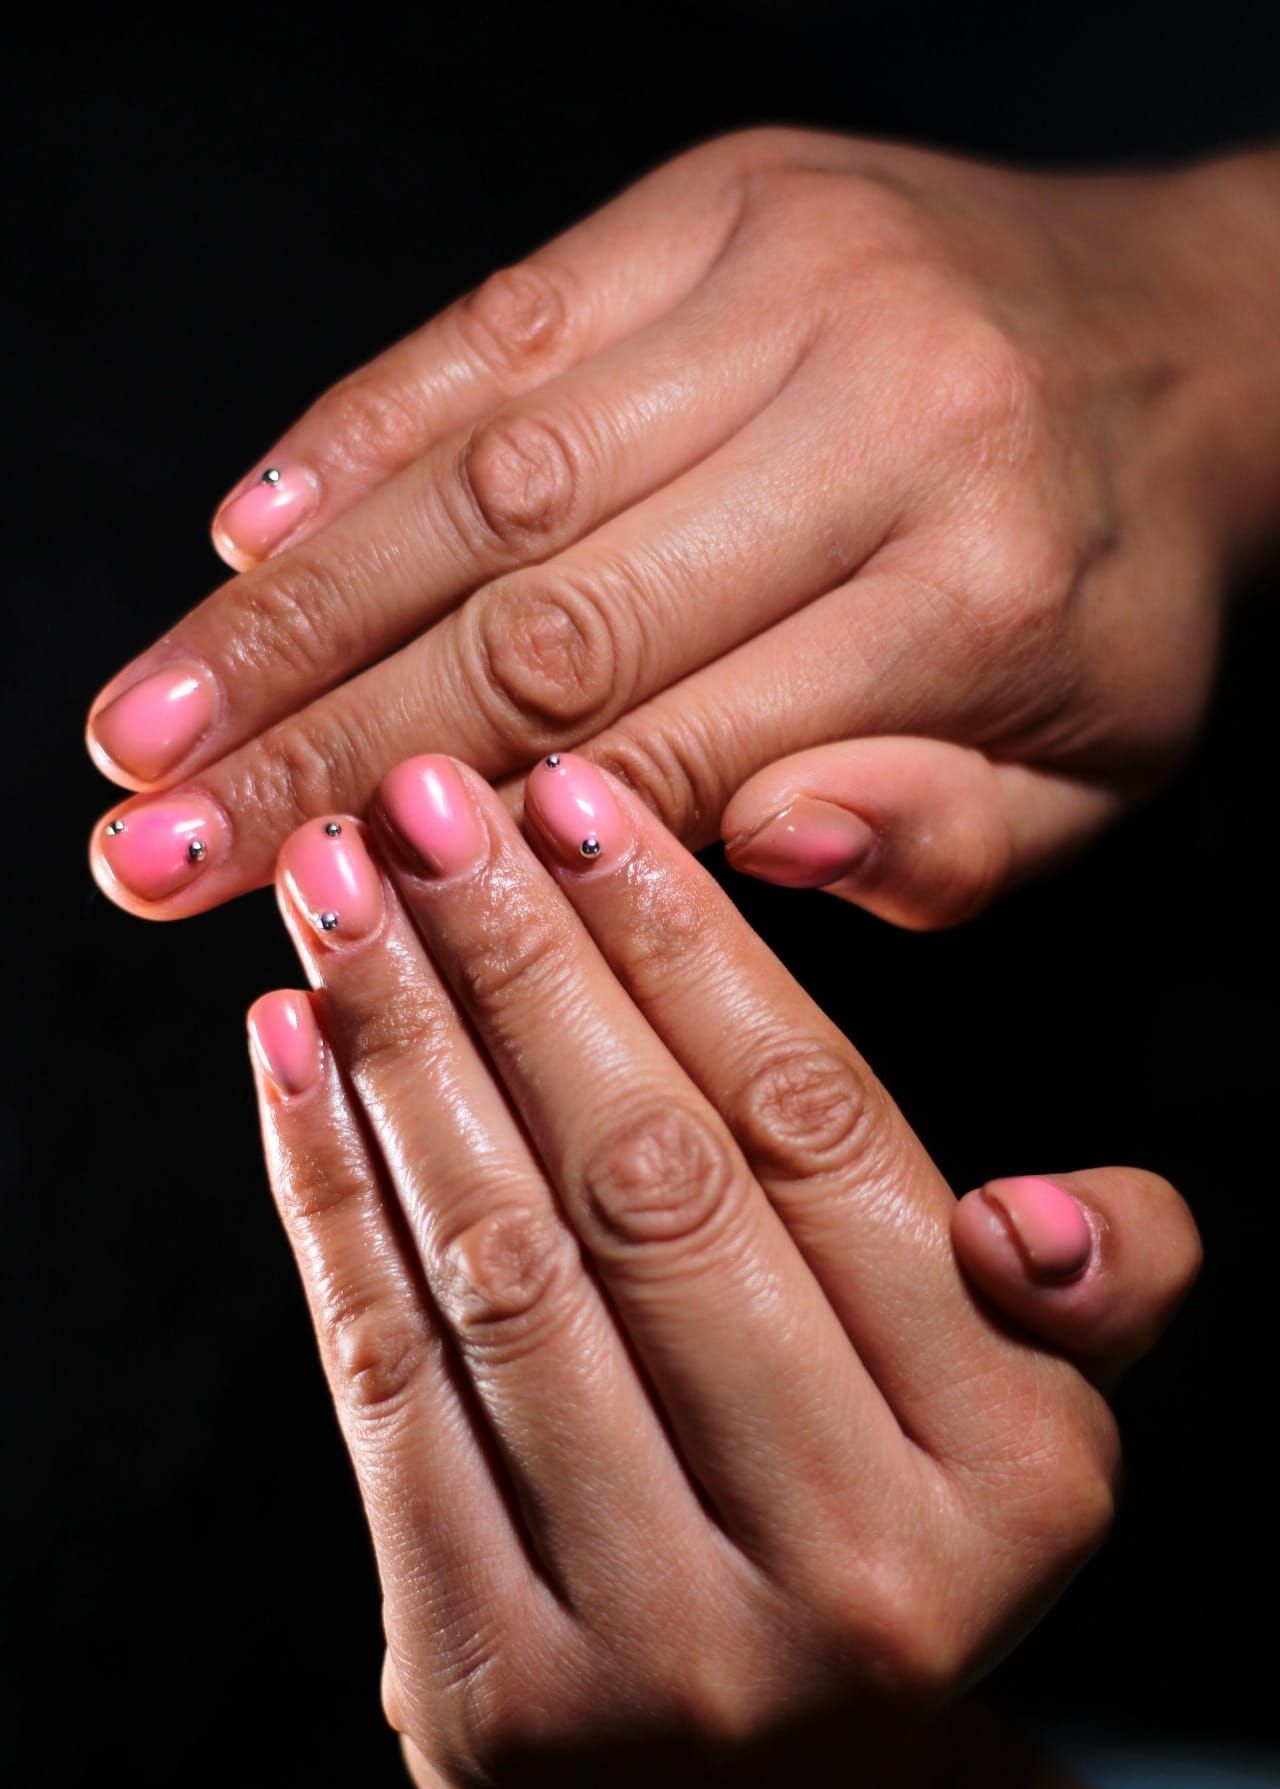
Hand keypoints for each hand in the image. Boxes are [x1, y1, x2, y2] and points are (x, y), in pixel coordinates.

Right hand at [88, 134, 1279, 925]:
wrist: (1196, 332)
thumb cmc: (1117, 596)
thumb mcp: (1090, 778)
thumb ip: (933, 840)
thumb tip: (738, 844)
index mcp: (969, 599)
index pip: (661, 756)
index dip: (455, 848)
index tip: (289, 912)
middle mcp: (871, 421)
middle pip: (532, 621)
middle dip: (313, 749)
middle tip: (140, 849)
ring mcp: (786, 283)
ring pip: (482, 474)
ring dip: (288, 612)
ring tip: (141, 726)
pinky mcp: (717, 198)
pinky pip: (495, 324)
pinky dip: (352, 436)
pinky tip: (236, 538)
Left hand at [248, 750, 1197, 1788]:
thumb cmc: (888, 1559)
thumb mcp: (1042, 1434)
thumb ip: (1097, 1289)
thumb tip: (1029, 1213)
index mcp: (1012, 1468)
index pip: (825, 1140)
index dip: (688, 948)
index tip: (579, 802)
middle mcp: (850, 1566)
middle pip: (653, 1185)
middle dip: (524, 962)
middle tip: (430, 801)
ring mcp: (657, 1645)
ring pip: (507, 1268)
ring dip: (406, 1048)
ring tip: (339, 892)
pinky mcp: (486, 1684)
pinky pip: (388, 1384)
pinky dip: (328, 1195)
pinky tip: (289, 1050)